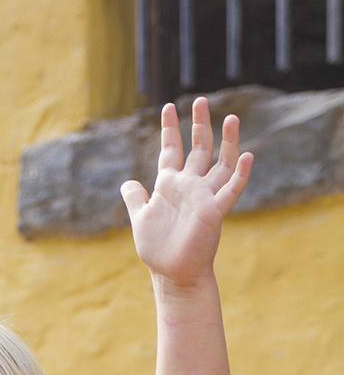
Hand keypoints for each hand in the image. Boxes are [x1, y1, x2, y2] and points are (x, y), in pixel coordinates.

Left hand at [121, 98, 252, 288]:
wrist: (172, 273)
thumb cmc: (157, 249)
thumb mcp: (140, 219)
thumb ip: (135, 199)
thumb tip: (127, 182)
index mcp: (169, 185)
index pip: (170, 150)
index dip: (169, 129)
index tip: (167, 107)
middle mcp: (189, 186)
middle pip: (197, 148)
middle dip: (199, 125)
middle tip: (201, 101)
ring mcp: (204, 197)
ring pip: (221, 163)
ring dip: (227, 141)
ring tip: (230, 118)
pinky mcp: (214, 212)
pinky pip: (231, 190)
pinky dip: (240, 175)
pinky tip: (247, 156)